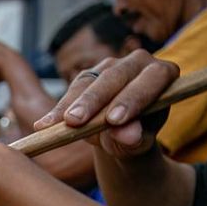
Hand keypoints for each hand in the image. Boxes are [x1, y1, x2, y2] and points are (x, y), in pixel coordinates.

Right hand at [33, 50, 178, 158]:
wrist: (121, 136)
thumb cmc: (136, 137)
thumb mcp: (138, 143)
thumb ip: (135, 138)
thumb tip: (127, 136)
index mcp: (162, 74)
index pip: (151, 80)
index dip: (132, 98)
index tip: (113, 120)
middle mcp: (137, 63)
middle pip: (115, 77)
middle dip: (93, 100)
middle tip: (75, 122)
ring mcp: (110, 67)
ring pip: (89, 82)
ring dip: (71, 104)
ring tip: (55, 125)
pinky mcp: (88, 76)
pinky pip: (71, 90)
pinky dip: (58, 110)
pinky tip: (44, 125)